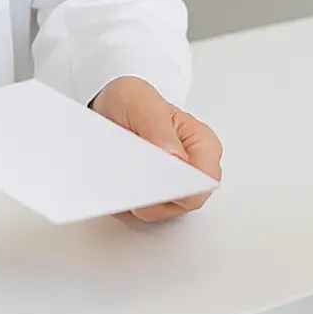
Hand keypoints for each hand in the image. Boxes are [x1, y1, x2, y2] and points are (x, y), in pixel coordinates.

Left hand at [91, 76, 222, 221]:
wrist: (109, 107)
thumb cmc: (131, 100)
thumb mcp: (141, 102)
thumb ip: (158, 128)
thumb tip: (174, 158)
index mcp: (202, 144)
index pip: (203, 183)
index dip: (178, 187)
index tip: (150, 181)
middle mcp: (193, 168)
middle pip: (181, 204)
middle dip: (151, 196)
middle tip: (126, 177)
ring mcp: (173, 185)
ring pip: (159, 212)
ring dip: (135, 201)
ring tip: (117, 177)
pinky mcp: (153, 196)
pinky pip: (140, 212)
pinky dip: (124, 203)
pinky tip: (114, 185)